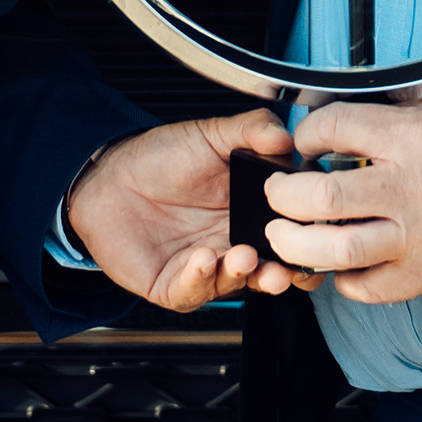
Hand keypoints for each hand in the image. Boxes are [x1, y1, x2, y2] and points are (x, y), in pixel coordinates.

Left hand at [67, 110, 322, 310]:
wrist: (106, 176)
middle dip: (284, 273)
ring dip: (245, 275)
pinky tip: (203, 258)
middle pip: (271, 270)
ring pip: (236, 285)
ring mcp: (205, 268)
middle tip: (287, 267)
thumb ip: (251, 130)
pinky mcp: (173, 285)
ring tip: (243, 256)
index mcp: (251, 213)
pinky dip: (201, 279)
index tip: (314, 233)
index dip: (306, 240)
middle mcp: (233, 244)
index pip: (290, 235)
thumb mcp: (210, 136)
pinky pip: (192, 291)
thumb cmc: (159, 159)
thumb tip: (286, 136)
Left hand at [265, 99, 421, 303]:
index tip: (303, 143)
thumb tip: (344, 119)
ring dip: (298, 244)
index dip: (305, 134)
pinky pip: (368, 287)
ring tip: (285, 235)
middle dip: (283, 196)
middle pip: (321, 197)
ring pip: (336, 250)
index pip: (332, 128)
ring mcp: (415, 237)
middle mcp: (407, 189)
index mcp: (410, 139)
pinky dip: (344, 280)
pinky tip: (339, 265)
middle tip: (277, 193)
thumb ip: (391, 116)